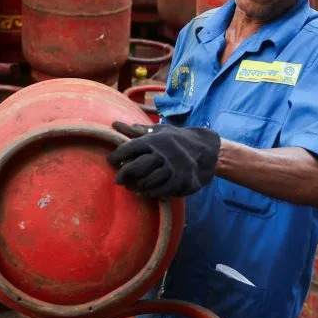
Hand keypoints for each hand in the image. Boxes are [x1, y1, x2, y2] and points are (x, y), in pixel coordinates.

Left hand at [106, 121, 220, 196]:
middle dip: (123, 175)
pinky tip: (146, 191)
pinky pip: (159, 191)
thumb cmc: (177, 140)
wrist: (207, 151)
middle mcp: (162, 153)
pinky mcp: (179, 181)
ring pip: (146, 181)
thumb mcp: (159, 131)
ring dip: (136, 186)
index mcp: (154, 139)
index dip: (116, 155)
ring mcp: (171, 168)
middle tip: (118, 179)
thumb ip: (136, 130)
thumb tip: (114, 124)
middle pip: (135, 167)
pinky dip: (150, 192)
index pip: (129, 147)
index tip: (110, 161)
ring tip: (132, 186)